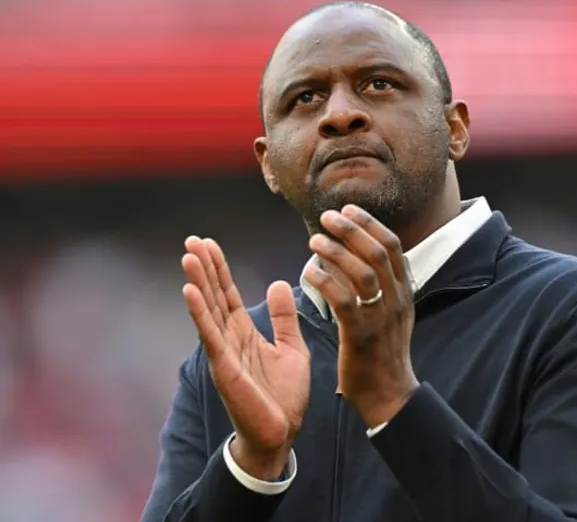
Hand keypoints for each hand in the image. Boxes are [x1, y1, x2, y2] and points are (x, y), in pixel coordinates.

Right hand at [181, 237, 310, 479]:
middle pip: (214, 296)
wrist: (281, 434)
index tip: (208, 243)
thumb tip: (277, 283)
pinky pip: (210, 335)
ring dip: (198, 282)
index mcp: (245, 333)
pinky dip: (199, 312)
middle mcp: (230, 339)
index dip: (219, 269)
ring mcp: (224, 352)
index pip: (228, 294)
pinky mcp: (224, 367)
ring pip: (208, 310)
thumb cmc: (284, 396)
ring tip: (188, 256)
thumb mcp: (292, 348)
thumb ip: (284, 318)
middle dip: (204, 268)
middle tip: (192, 240)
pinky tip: (190, 291)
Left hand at [303, 205, 418, 428]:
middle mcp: (397, 300)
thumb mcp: (392, 313)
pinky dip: (325, 280)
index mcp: (404, 292)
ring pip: (362, 272)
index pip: (392, 246)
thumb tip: (357, 255)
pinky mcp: (361, 335)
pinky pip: (343, 300)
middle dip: (352, 229)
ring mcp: (381, 317)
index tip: (349, 209)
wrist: (389, 396)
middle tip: (328, 216)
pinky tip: (308, 271)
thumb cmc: (383, 353)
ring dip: (336, 251)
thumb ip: (380, 285)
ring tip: (315, 240)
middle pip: (378, 252)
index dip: (370, 223)